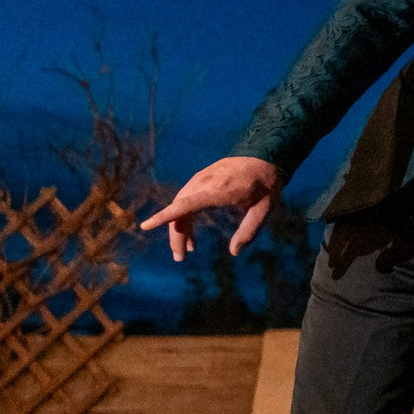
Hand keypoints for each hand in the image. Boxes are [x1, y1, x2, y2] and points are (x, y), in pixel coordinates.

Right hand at [142, 156, 284, 261]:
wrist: (264, 155)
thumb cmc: (267, 184)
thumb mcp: (265, 210)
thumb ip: (249, 231)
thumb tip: (234, 252)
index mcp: (220, 190)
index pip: (186, 204)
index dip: (165, 216)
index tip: (146, 225)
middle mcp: (204, 183)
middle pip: (179, 211)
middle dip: (176, 235)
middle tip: (180, 258)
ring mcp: (200, 180)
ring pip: (179, 207)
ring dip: (179, 229)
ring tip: (187, 251)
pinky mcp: (199, 181)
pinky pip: (185, 201)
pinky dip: (183, 219)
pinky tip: (191, 236)